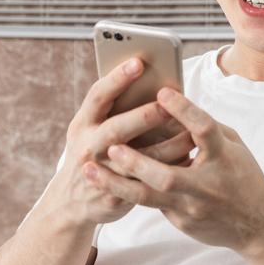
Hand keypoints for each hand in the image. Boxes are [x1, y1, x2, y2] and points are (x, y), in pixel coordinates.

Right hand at [52, 59, 195, 227]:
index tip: (138, 62)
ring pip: (136, 160)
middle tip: (169, 105)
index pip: (98, 95)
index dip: (117, 78)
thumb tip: (148, 79)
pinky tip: (188, 161)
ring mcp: (102, 172)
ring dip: (166, 146)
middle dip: (144, 116)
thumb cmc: (91, 151)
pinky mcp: (115, 195)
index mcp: (84, 123)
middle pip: (116, 129)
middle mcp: (89, 146)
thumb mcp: (90, 129)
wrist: (71, 202)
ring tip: (192, 134)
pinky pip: (146, 183)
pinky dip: (168, 171)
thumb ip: (112, 109)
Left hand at [84, 87, 263, 252]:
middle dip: (137, 162)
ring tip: (90, 171)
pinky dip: (128, 191)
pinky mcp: (183, 222)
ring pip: (149, 198)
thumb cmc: (243, 175)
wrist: (257, 224)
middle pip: (168, 176)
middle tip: (112, 146)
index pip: (205, 129)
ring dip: (117, 183)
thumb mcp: (233, 146)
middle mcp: (209, 184)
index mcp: (225, 156)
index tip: (162, 92)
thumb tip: (176, 105)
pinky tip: (104, 182)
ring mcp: (194, 207)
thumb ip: (206, 128)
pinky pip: (152, 204)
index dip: (185, 110)